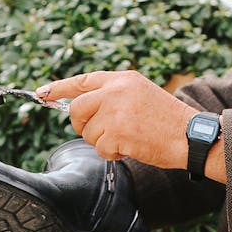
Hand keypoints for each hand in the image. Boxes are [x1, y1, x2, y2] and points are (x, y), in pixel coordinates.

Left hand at [36, 70, 196, 169]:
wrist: (189, 136)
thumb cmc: (167, 121)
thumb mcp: (140, 95)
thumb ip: (113, 96)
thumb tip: (82, 109)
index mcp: (122, 78)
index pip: (82, 81)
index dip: (59, 88)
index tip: (42, 93)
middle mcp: (115, 90)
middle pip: (77, 109)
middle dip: (83, 125)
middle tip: (100, 133)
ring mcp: (114, 111)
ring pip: (88, 132)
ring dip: (103, 142)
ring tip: (127, 138)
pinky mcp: (116, 132)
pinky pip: (99, 148)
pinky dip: (112, 153)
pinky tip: (130, 147)